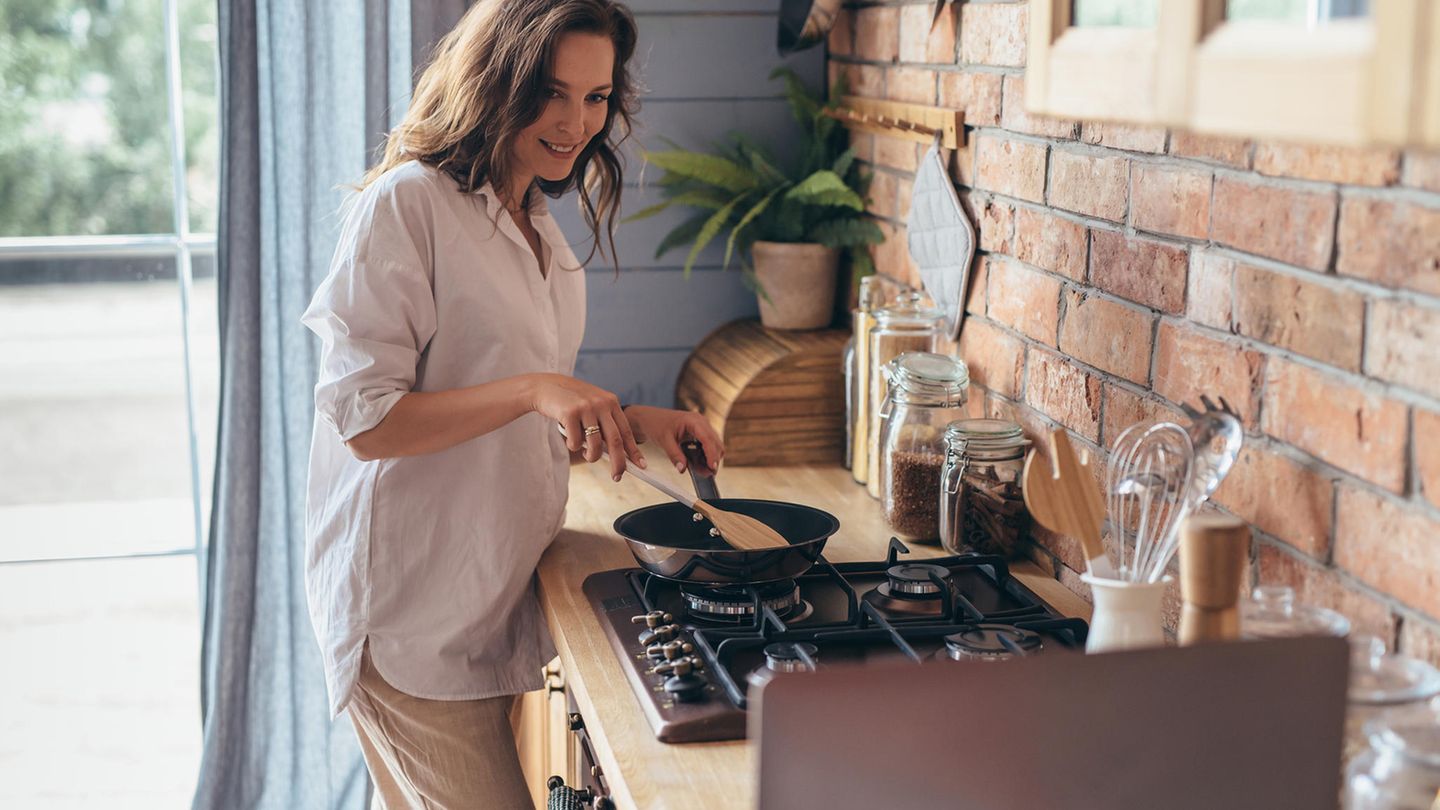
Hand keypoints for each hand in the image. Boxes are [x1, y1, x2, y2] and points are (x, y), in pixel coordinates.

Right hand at [526, 374, 643, 480]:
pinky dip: (572, 447)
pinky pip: (575, 442)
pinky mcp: (570, 413)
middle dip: (618, 463)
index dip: (633, 450)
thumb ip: (604, 423)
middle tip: (617, 476)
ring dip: (591, 456)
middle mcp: (601, 403)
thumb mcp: (592, 406)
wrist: (544, 386)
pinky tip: (569, 439)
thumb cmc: (570, 401)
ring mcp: (586, 408)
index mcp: (611, 402)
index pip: (626, 431)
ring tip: (586, 454)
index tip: (640, 465)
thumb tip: (615, 453)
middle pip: (615, 441)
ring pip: (596, 445)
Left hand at [622, 405, 723, 475]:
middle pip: (716, 443)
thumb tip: (682, 469)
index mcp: (693, 420)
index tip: (712, 467)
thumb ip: (674, 455)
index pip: (707, 439)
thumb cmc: (656, 424)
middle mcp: (701, 422)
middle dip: (713, 459)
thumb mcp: (664, 441)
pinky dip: (706, 456)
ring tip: (701, 471)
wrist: (649, 418)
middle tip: (706, 474)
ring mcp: (703, 426)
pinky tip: (698, 464)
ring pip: (715, 445)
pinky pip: (709, 445)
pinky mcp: (700, 433)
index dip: (712, 454)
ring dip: (710, 459)